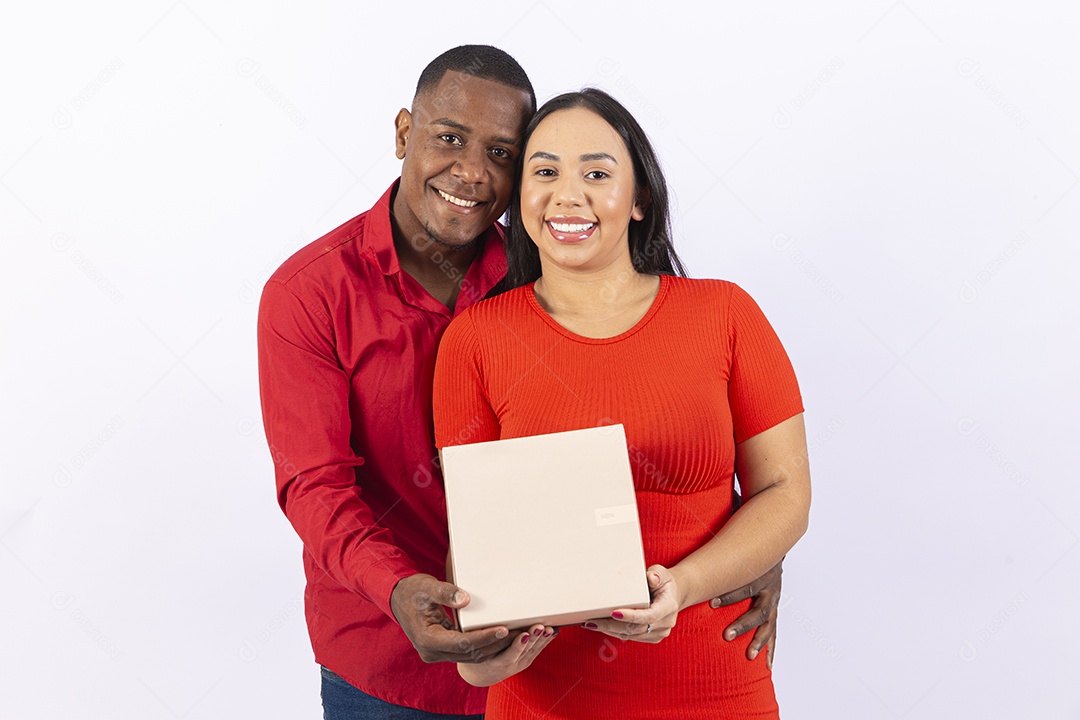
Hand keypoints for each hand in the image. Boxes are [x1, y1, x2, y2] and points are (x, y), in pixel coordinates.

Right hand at [390, 573, 512, 662]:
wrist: (397, 598)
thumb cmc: (412, 591)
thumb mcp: (427, 587)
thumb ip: (446, 593)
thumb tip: (465, 599)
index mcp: (428, 639)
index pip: (463, 643)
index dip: (484, 637)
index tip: (503, 629)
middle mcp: (432, 652)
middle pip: (470, 654)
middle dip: (494, 645)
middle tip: (517, 633)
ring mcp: (437, 654)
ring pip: (470, 656)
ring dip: (492, 648)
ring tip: (514, 636)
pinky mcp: (442, 650)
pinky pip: (466, 652)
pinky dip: (483, 646)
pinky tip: (499, 637)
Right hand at [457, 624, 557, 686]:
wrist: (480, 674)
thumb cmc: (475, 652)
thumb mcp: (472, 644)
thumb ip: (479, 631)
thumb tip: (482, 609)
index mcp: (492, 662)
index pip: (507, 655)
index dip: (516, 645)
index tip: (523, 633)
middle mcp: (507, 666)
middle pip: (522, 652)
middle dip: (532, 638)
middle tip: (540, 626)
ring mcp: (517, 665)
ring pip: (531, 652)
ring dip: (541, 639)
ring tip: (549, 628)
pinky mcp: (524, 663)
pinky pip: (536, 652)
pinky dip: (545, 642)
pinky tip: (552, 632)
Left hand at [582, 565, 680, 643]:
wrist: (673, 595)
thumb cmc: (664, 582)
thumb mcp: (662, 573)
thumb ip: (656, 574)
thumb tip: (650, 578)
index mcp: (668, 607)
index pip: (649, 615)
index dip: (631, 616)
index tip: (614, 613)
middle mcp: (665, 623)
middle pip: (636, 628)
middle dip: (612, 626)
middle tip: (592, 621)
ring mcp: (659, 633)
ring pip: (631, 635)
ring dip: (610, 630)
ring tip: (592, 624)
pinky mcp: (651, 637)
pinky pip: (632, 637)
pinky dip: (616, 632)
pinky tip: (602, 627)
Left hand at [710, 558, 782, 666]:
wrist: (770, 550)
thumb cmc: (747, 554)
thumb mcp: (736, 552)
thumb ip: (717, 559)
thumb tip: (692, 562)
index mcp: (760, 573)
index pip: (746, 586)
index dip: (730, 596)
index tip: (712, 603)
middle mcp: (770, 589)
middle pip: (760, 610)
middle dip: (744, 623)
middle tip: (727, 635)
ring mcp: (774, 601)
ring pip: (768, 623)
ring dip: (759, 640)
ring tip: (749, 654)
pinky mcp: (774, 610)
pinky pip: (773, 632)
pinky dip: (770, 649)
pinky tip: (767, 664)